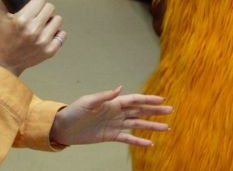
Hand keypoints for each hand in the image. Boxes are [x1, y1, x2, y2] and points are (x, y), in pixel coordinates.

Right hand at [0, 0, 64, 76]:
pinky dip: (56, 34)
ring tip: (41, 26)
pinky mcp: (50, 51)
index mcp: (21, 21)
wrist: (4, 62)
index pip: (41, 0)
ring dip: (51, 21)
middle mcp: (33, 31)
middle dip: (44, 10)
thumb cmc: (2, 37)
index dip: (36, 3)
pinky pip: (62, 34)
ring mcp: (43, 42)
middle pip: (51, 8)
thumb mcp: (1, 15)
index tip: (33, 8)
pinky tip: (46, 35)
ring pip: (58, 19)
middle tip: (37, 17)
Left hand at [50, 86, 171, 147]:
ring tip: (166, 128)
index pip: (135, 100)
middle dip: (156, 111)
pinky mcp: (111, 136)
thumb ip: (105, 96)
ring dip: (152, 126)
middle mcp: (117, 113)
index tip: (162, 100)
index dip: (149, 100)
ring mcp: (115, 125)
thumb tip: (120, 88)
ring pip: (138, 125)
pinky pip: (128, 139)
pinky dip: (139, 141)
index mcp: (113, 103)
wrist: (62, 128)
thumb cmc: (73, 112)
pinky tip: (150, 144)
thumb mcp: (88, 102)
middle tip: (170, 111)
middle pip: (141, 111)